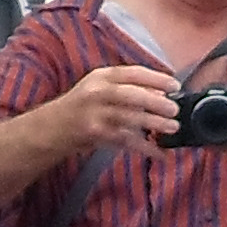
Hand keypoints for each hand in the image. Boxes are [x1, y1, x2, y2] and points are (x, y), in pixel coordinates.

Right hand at [59, 64, 183, 150]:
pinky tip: (159, 153)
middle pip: (131, 95)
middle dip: (155, 103)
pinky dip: (144, 148)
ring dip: (153, 124)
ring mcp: (95, 114)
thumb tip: (161, 95)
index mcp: (101, 76)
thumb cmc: (81, 106)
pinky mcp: (95, 134)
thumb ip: (127, 88)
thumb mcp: (100, 88)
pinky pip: (125, 141)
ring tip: (172, 128)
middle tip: (174, 109)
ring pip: (129, 119)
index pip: (132, 73)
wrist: (52, 127)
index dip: (156, 78)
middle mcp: (97, 92)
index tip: (174, 85)